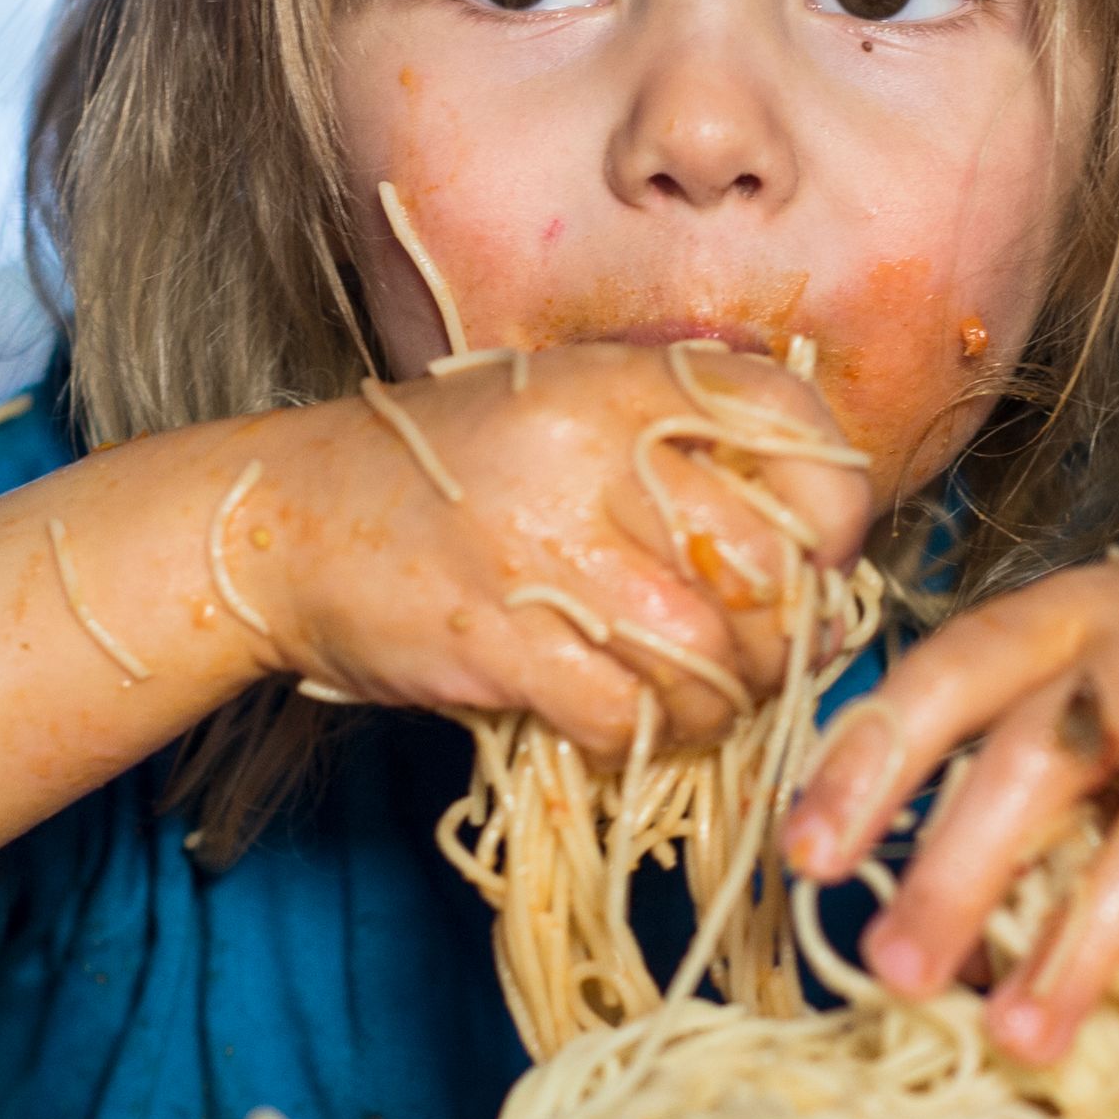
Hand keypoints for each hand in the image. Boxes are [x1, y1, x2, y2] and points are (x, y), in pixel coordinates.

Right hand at [240, 345, 873, 751]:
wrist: (281, 521)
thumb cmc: (439, 474)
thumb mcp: (561, 412)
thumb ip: (674, 449)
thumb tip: (811, 555)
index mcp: (622, 380)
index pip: (793, 427)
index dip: (836, 510)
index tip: (819, 558)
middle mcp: (593, 449)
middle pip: (768, 563)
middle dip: (785, 635)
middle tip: (761, 658)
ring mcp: (543, 546)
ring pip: (709, 652)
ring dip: (723, 700)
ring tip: (700, 701)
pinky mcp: (498, 639)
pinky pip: (627, 714)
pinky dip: (646, 738)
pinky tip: (627, 726)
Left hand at [780, 538, 1118, 1100]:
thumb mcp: (1082, 666)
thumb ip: (998, 759)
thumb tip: (905, 914)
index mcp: (1059, 616)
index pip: (944, 679)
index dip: (870, 764)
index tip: (805, 858)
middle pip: (1038, 759)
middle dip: (959, 872)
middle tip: (893, 975)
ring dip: (1083, 946)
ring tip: (1021, 1044)